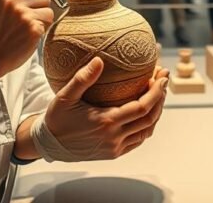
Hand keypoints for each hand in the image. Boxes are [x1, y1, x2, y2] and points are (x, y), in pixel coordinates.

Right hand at [0, 0, 53, 77]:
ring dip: (42, 19)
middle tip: (27, 17)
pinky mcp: (32, 29)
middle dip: (40, 6)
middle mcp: (12, 1)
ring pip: (48, 10)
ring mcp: (23, 15)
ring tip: (26, 27)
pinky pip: (48, 23)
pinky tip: (27, 35)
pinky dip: (41, 30)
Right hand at [42, 58, 168, 160]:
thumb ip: (83, 78)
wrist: (49, 144)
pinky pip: (137, 140)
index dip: (156, 92)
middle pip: (149, 118)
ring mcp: (115, 147)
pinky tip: (146, 112)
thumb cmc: (57, 118)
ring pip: (146, 131)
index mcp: (106, 121)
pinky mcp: (113, 153)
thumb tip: (99, 59)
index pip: (142, 107)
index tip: (162, 76)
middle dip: (161, 98)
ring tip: (158, 93)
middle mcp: (114, 137)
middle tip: (163, 79)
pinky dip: (146, 126)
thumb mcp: (65, 96)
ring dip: (156, 112)